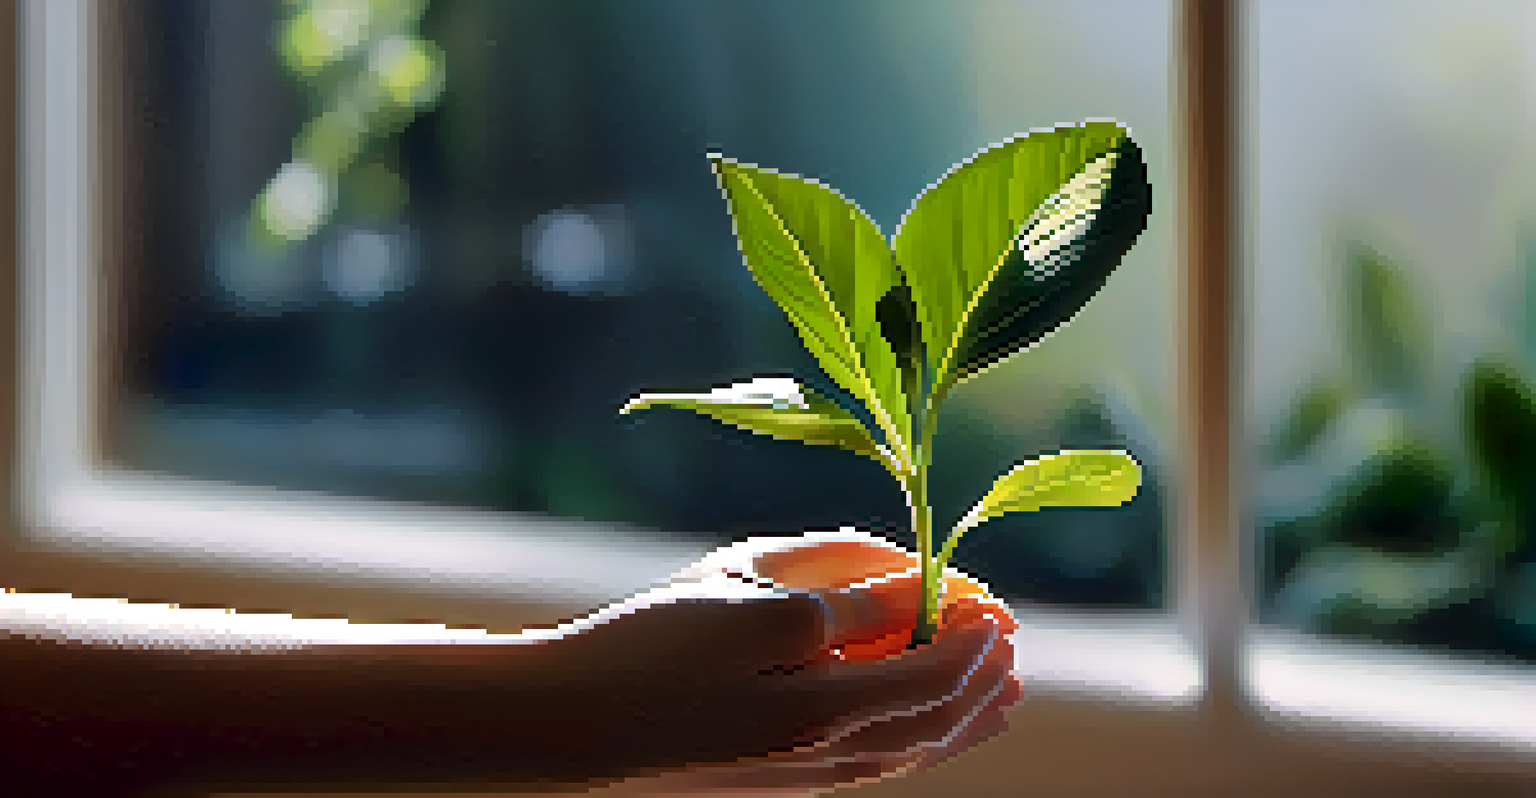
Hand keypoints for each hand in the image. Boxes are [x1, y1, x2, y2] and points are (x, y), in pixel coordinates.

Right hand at [557, 529, 1021, 794]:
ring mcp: (797, 776)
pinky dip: (911, 743)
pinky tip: (919, 730)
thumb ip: (844, 599)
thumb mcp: (750, 599)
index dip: (970, 636)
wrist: (567, 724)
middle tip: (1011, 642)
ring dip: (958, 721)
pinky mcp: (771, 778)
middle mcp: (822, 757)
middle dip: (978, 682)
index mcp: (822, 711)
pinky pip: (867, 766)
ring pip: (903, 754)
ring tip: (999, 698)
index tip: (995, 603)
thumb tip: (919, 593)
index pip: (929, 674)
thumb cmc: (651, 645)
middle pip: (928, 723)